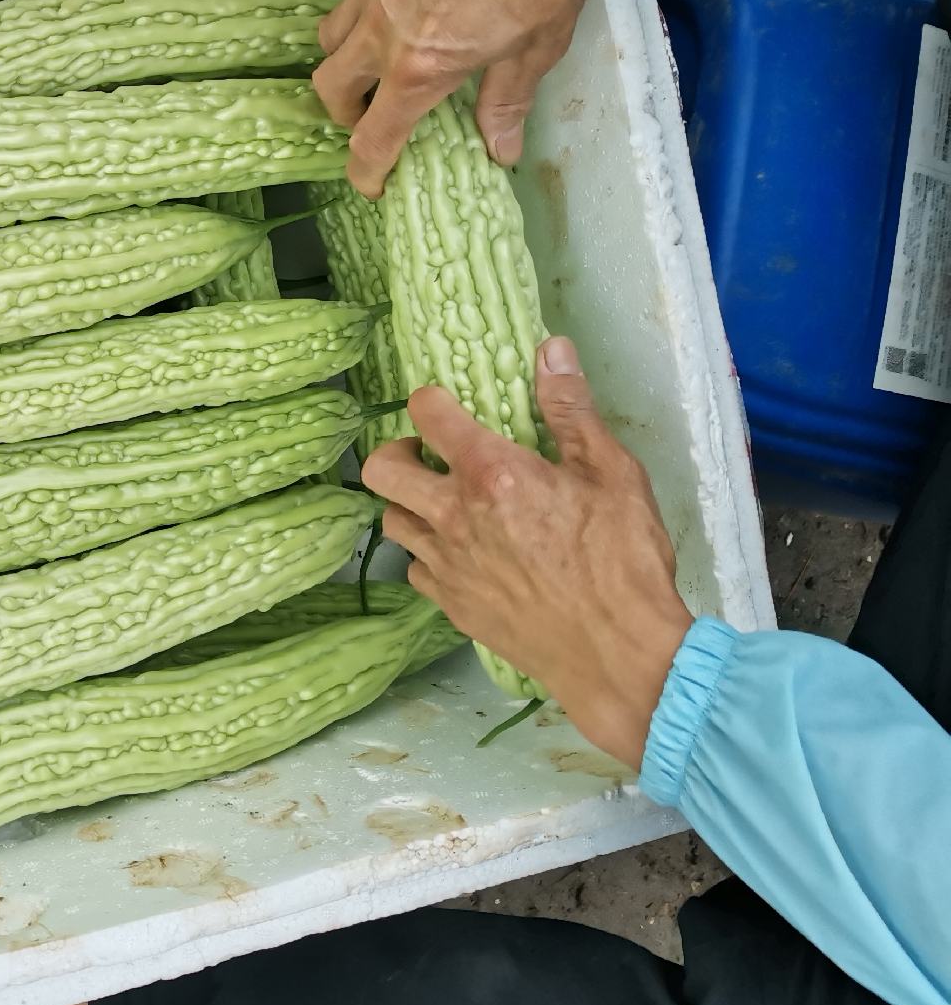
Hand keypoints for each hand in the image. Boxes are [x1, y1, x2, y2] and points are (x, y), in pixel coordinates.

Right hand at [313, 0, 618, 196]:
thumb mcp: (537, 47)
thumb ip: (505, 101)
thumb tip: (501, 150)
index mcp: (422, 67)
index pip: (376, 136)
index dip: (368, 169)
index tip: (371, 184)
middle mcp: (383, 29)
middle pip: (331, 86)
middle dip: (344, 111)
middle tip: (370, 114)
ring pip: (330, 33)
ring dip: (346, 56)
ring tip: (374, 54)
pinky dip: (359, 1)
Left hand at [361, 336, 691, 766]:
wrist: (618, 655)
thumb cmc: (623, 562)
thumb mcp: (612, 474)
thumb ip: (572, 410)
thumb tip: (552, 349)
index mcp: (491, 475)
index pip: (428, 415)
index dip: (431, 401)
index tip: (444, 403)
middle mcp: (454, 517)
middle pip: (380, 471)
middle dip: (395, 452)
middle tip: (427, 454)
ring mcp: (447, 565)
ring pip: (393, 522)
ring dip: (411, 505)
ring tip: (444, 503)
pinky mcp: (452, 606)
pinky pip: (417, 570)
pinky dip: (429, 555)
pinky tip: (462, 553)